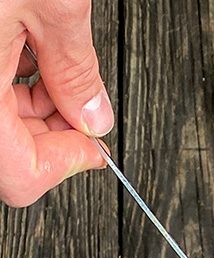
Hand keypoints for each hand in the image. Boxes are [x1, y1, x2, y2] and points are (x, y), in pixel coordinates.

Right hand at [1, 0, 111, 206]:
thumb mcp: (48, 1)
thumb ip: (74, 69)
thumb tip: (93, 115)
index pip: (15, 173)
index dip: (63, 166)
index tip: (93, 147)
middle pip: (0, 151)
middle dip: (46, 135)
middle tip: (79, 107)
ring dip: (24, 106)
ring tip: (52, 67)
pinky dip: (1, 77)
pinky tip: (22, 47)